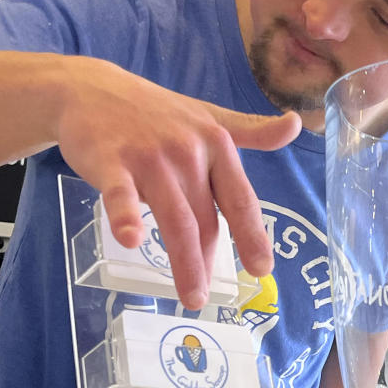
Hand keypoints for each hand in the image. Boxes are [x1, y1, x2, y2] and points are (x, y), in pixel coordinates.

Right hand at [54, 57, 300, 309]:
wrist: (91, 89)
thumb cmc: (153, 110)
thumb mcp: (206, 116)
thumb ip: (249, 129)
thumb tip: (296, 126)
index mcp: (215, 143)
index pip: (239, 198)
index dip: (252, 234)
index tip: (262, 267)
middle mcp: (187, 151)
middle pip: (203, 218)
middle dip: (207, 261)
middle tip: (204, 299)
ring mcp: (149, 157)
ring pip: (173, 217)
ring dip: (183, 260)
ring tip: (190, 296)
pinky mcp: (110, 161)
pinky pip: (120, 194)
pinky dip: (126, 215)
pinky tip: (131, 239)